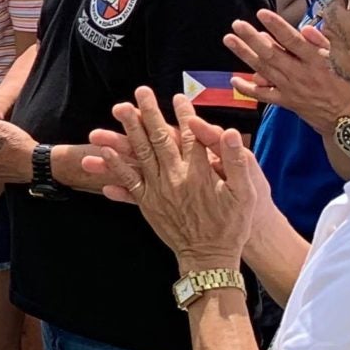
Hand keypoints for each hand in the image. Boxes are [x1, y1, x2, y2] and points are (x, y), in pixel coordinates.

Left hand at [92, 88, 257, 270]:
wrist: (212, 257)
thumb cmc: (232, 224)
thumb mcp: (245, 192)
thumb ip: (235, 160)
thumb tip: (230, 132)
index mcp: (200, 171)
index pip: (191, 135)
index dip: (184, 115)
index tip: (177, 97)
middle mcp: (177, 177)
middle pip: (160, 138)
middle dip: (149, 113)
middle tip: (140, 93)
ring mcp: (160, 190)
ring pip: (140, 155)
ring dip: (128, 132)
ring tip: (118, 111)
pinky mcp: (149, 204)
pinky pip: (130, 182)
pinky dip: (117, 167)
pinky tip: (104, 153)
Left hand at [224, 11, 349, 132]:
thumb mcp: (344, 62)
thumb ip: (324, 44)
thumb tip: (305, 29)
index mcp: (317, 62)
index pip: (293, 41)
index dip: (276, 27)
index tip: (262, 13)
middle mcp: (302, 75)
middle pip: (272, 54)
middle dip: (252, 38)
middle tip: (237, 24)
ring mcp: (292, 89)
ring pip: (264, 70)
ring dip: (245, 54)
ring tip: (229, 40)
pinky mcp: (288, 102)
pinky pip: (264, 96)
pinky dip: (248, 88)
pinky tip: (234, 79)